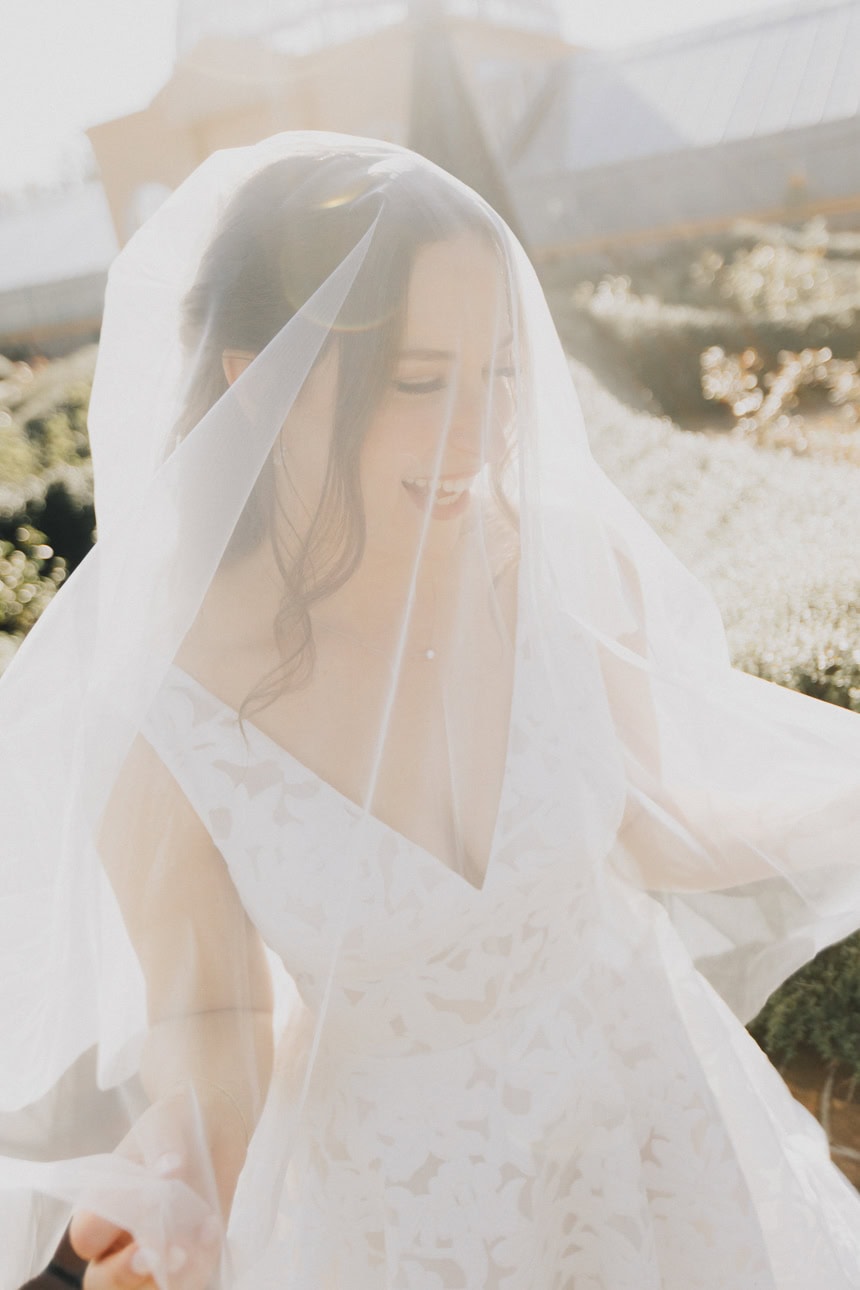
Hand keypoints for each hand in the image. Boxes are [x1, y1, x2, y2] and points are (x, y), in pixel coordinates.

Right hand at [67, 1086, 246, 1289]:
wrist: (213, 1128)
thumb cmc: (176, 1125)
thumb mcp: (167, 1124)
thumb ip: (164, 1145)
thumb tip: (168, 1169)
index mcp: (102, 1205)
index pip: (87, 1236)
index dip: (105, 1233)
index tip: (140, 1213)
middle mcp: (121, 1237)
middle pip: (101, 1280)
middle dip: (127, 1275)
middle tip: (161, 1254)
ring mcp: (153, 1253)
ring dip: (165, 1280)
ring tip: (190, 1248)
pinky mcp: (188, 1260)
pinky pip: (187, 1280)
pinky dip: (199, 1266)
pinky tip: (213, 1229)